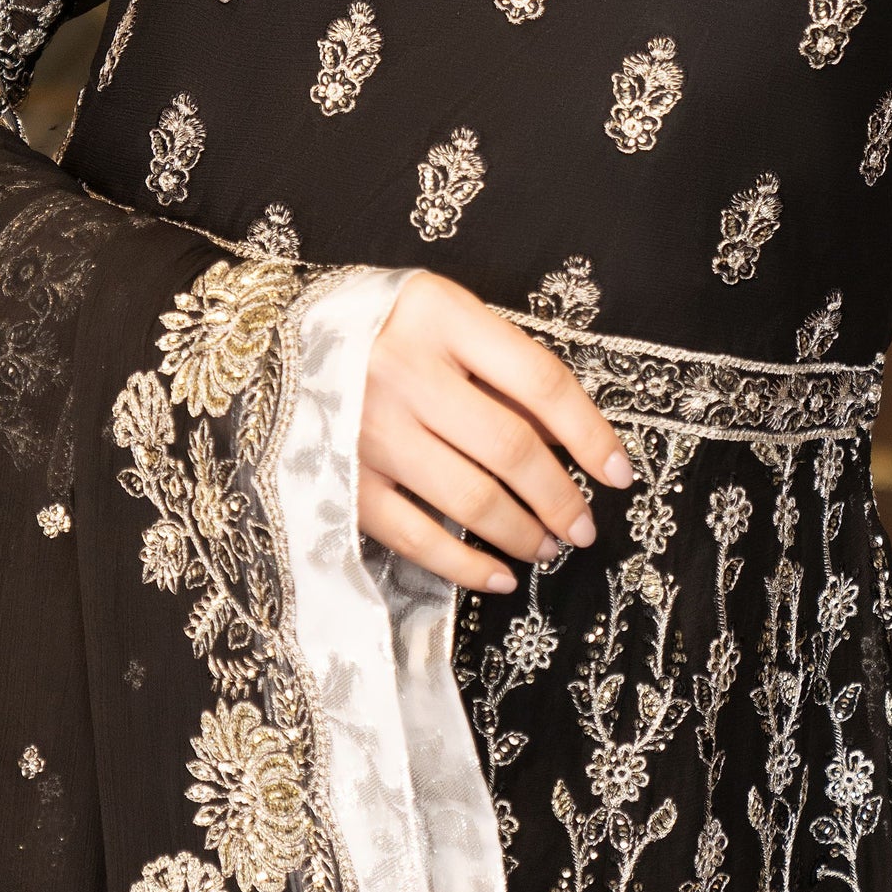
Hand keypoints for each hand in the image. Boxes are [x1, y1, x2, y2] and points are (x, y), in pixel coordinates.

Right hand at [359, 272, 632, 593]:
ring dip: (523, 533)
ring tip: (549, 547)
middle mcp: (403, 370)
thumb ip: (496, 364)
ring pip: (471, 497)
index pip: (539, 380)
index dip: (590, 432)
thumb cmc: (378, 327)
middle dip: (561, 498)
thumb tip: (563, 443)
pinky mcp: (342, 479)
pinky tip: (499, 576)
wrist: (271, 339)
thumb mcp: (441, 316)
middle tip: (584, 526)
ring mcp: (369, 429)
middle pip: (510, 447)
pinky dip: (466, 565)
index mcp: (439, 315)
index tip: (619, 473)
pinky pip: (416, 536)